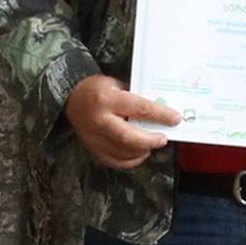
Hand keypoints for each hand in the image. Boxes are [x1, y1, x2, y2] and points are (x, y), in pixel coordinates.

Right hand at [64, 74, 180, 168]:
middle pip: (129, 137)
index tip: (175, 118)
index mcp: (106, 99)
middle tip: (163, 138)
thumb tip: (158, 108)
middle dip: (150, 139)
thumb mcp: (115, 84)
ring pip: (122, 152)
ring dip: (141, 151)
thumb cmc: (96, 89)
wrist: (70, 99)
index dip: (160, 115)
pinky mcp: (92, 149)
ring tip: (151, 144)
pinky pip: (114, 161)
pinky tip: (139, 153)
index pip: (139, 109)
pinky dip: (130, 160)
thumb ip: (134, 97)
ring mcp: (94, 138)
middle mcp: (99, 120)